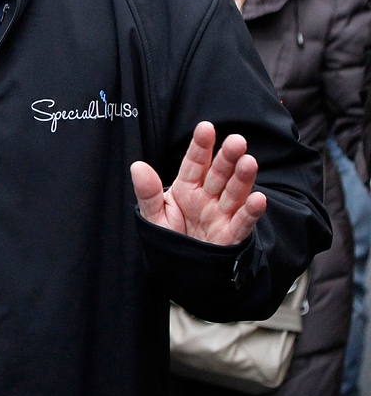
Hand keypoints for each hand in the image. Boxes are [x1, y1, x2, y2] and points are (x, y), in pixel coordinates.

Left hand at [131, 121, 266, 245]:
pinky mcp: (231, 236)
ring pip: (234, 193)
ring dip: (243, 178)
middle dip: (227, 158)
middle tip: (237, 141)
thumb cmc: (170, 237)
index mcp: (187, 188)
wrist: (181, 268)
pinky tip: (258, 199)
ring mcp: (221, 215)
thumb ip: (147, 192)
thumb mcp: (154, 215)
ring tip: (249, 162)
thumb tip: (137, 166)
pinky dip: (251, 212)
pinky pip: (242, 222)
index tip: (206, 128)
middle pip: (219, 174)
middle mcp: (207, 197)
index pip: (194, 163)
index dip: (200, 146)